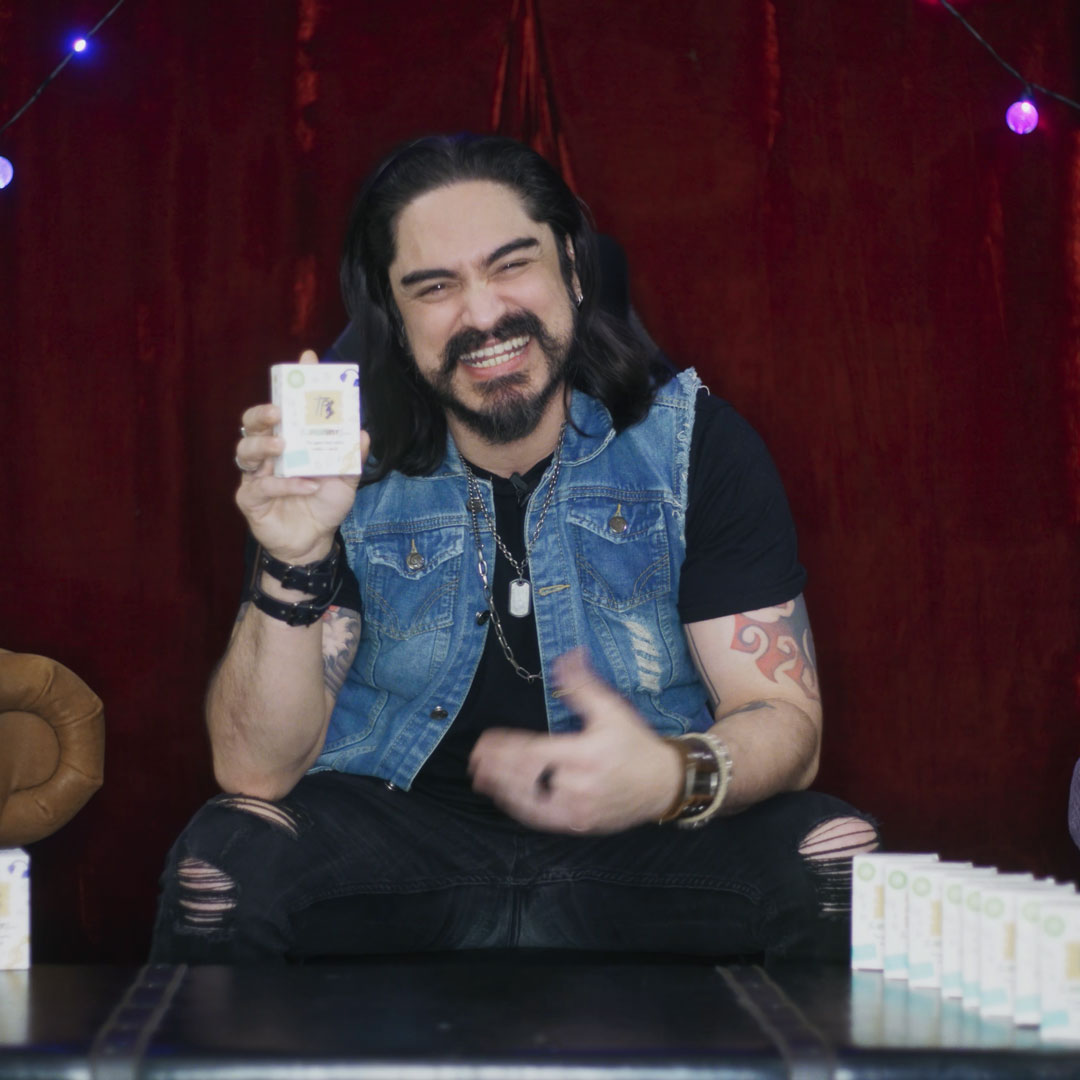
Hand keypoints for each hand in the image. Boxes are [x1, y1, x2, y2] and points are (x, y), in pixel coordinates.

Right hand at [234, 350, 368, 564]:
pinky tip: (307, 486)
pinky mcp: (250, 499)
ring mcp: (256, 475)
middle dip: (261, 412)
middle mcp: (268, 454)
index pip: (284, 406)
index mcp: (288, 441)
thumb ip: (353, 456)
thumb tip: (363, 433)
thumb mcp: (346, 478)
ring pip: (244, 451)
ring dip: (263, 444)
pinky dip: (286, 484)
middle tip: (278, 411)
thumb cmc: (325, 503)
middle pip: (250, 423)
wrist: (315, 541)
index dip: (292, 382)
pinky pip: (261, 486)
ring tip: (283, 444)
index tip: (307, 359)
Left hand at [468, 648, 682, 833]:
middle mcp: (579, 784)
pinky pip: (542, 819)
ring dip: (502, 789)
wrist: (663, 784)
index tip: (485, 741)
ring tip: (481, 777)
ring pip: (530, 801)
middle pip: (526, 778)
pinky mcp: (579, 824)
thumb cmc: (635, 744)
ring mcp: (578, 809)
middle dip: (496, 768)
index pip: (534, 752)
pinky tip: (505, 798)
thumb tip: (566, 656)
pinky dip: (519, 808)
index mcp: (585, 754)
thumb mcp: (612, 709)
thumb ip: (583, 685)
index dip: (505, 748)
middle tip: (475, 758)